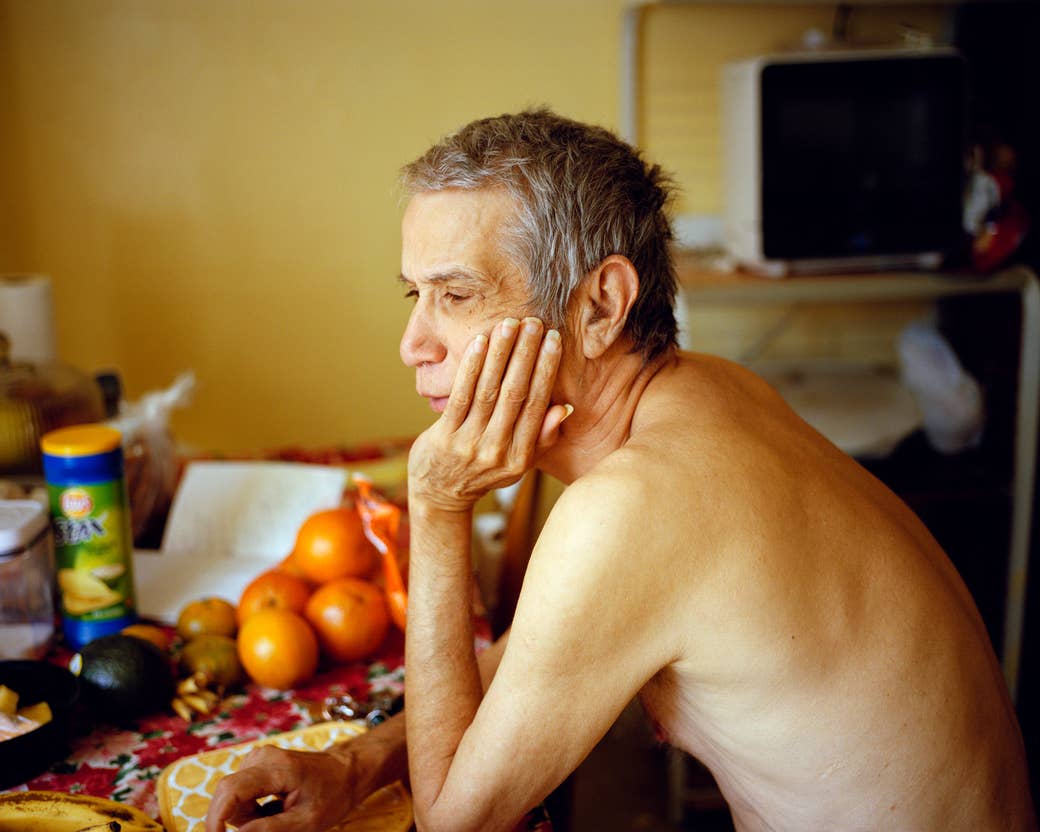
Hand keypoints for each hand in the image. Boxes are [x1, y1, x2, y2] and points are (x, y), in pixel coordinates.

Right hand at [204, 741, 375, 831]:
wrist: (347, 771)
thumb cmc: (332, 795)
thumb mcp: (305, 821)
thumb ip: (268, 830)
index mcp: (276, 768)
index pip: (230, 790)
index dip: (215, 818)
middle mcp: (262, 757)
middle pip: (228, 794)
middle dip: (238, 820)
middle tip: (270, 827)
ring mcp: (259, 758)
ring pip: (234, 796)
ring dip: (248, 815)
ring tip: (279, 816)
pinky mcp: (258, 764)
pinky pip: (241, 792)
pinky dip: (252, 807)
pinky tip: (275, 808)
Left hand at [408, 317, 568, 513]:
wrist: (439, 494)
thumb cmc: (483, 472)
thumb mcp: (518, 463)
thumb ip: (541, 437)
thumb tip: (564, 408)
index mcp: (519, 456)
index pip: (537, 405)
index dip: (546, 370)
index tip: (554, 341)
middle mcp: (496, 451)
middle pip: (515, 394)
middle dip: (526, 355)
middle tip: (534, 323)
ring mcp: (468, 444)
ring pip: (488, 391)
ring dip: (500, 354)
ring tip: (509, 324)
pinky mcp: (444, 437)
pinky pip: (460, 395)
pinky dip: (471, 367)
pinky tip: (480, 342)